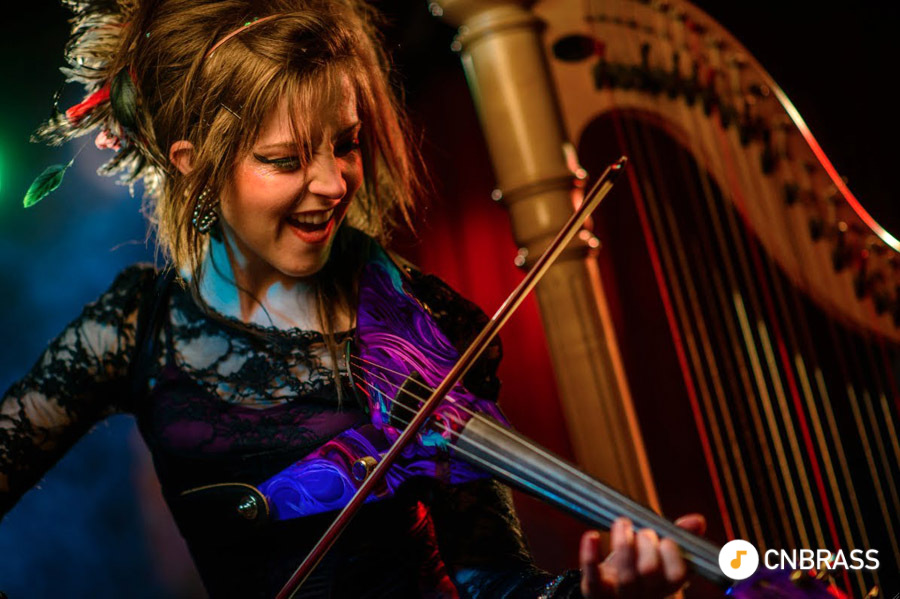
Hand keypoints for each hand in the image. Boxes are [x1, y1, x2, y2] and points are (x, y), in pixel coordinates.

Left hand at [579, 514, 706, 597]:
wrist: (610, 591)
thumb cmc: (639, 568)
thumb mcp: (660, 555)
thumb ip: (679, 538)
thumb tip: (697, 521)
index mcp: (665, 585)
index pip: (677, 575)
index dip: (673, 554)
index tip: (666, 537)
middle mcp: (645, 594)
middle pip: (649, 571)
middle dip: (647, 543)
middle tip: (643, 531)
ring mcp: (620, 595)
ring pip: (625, 576)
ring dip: (623, 543)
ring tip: (622, 523)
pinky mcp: (596, 591)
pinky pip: (593, 578)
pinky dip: (590, 555)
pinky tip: (591, 536)